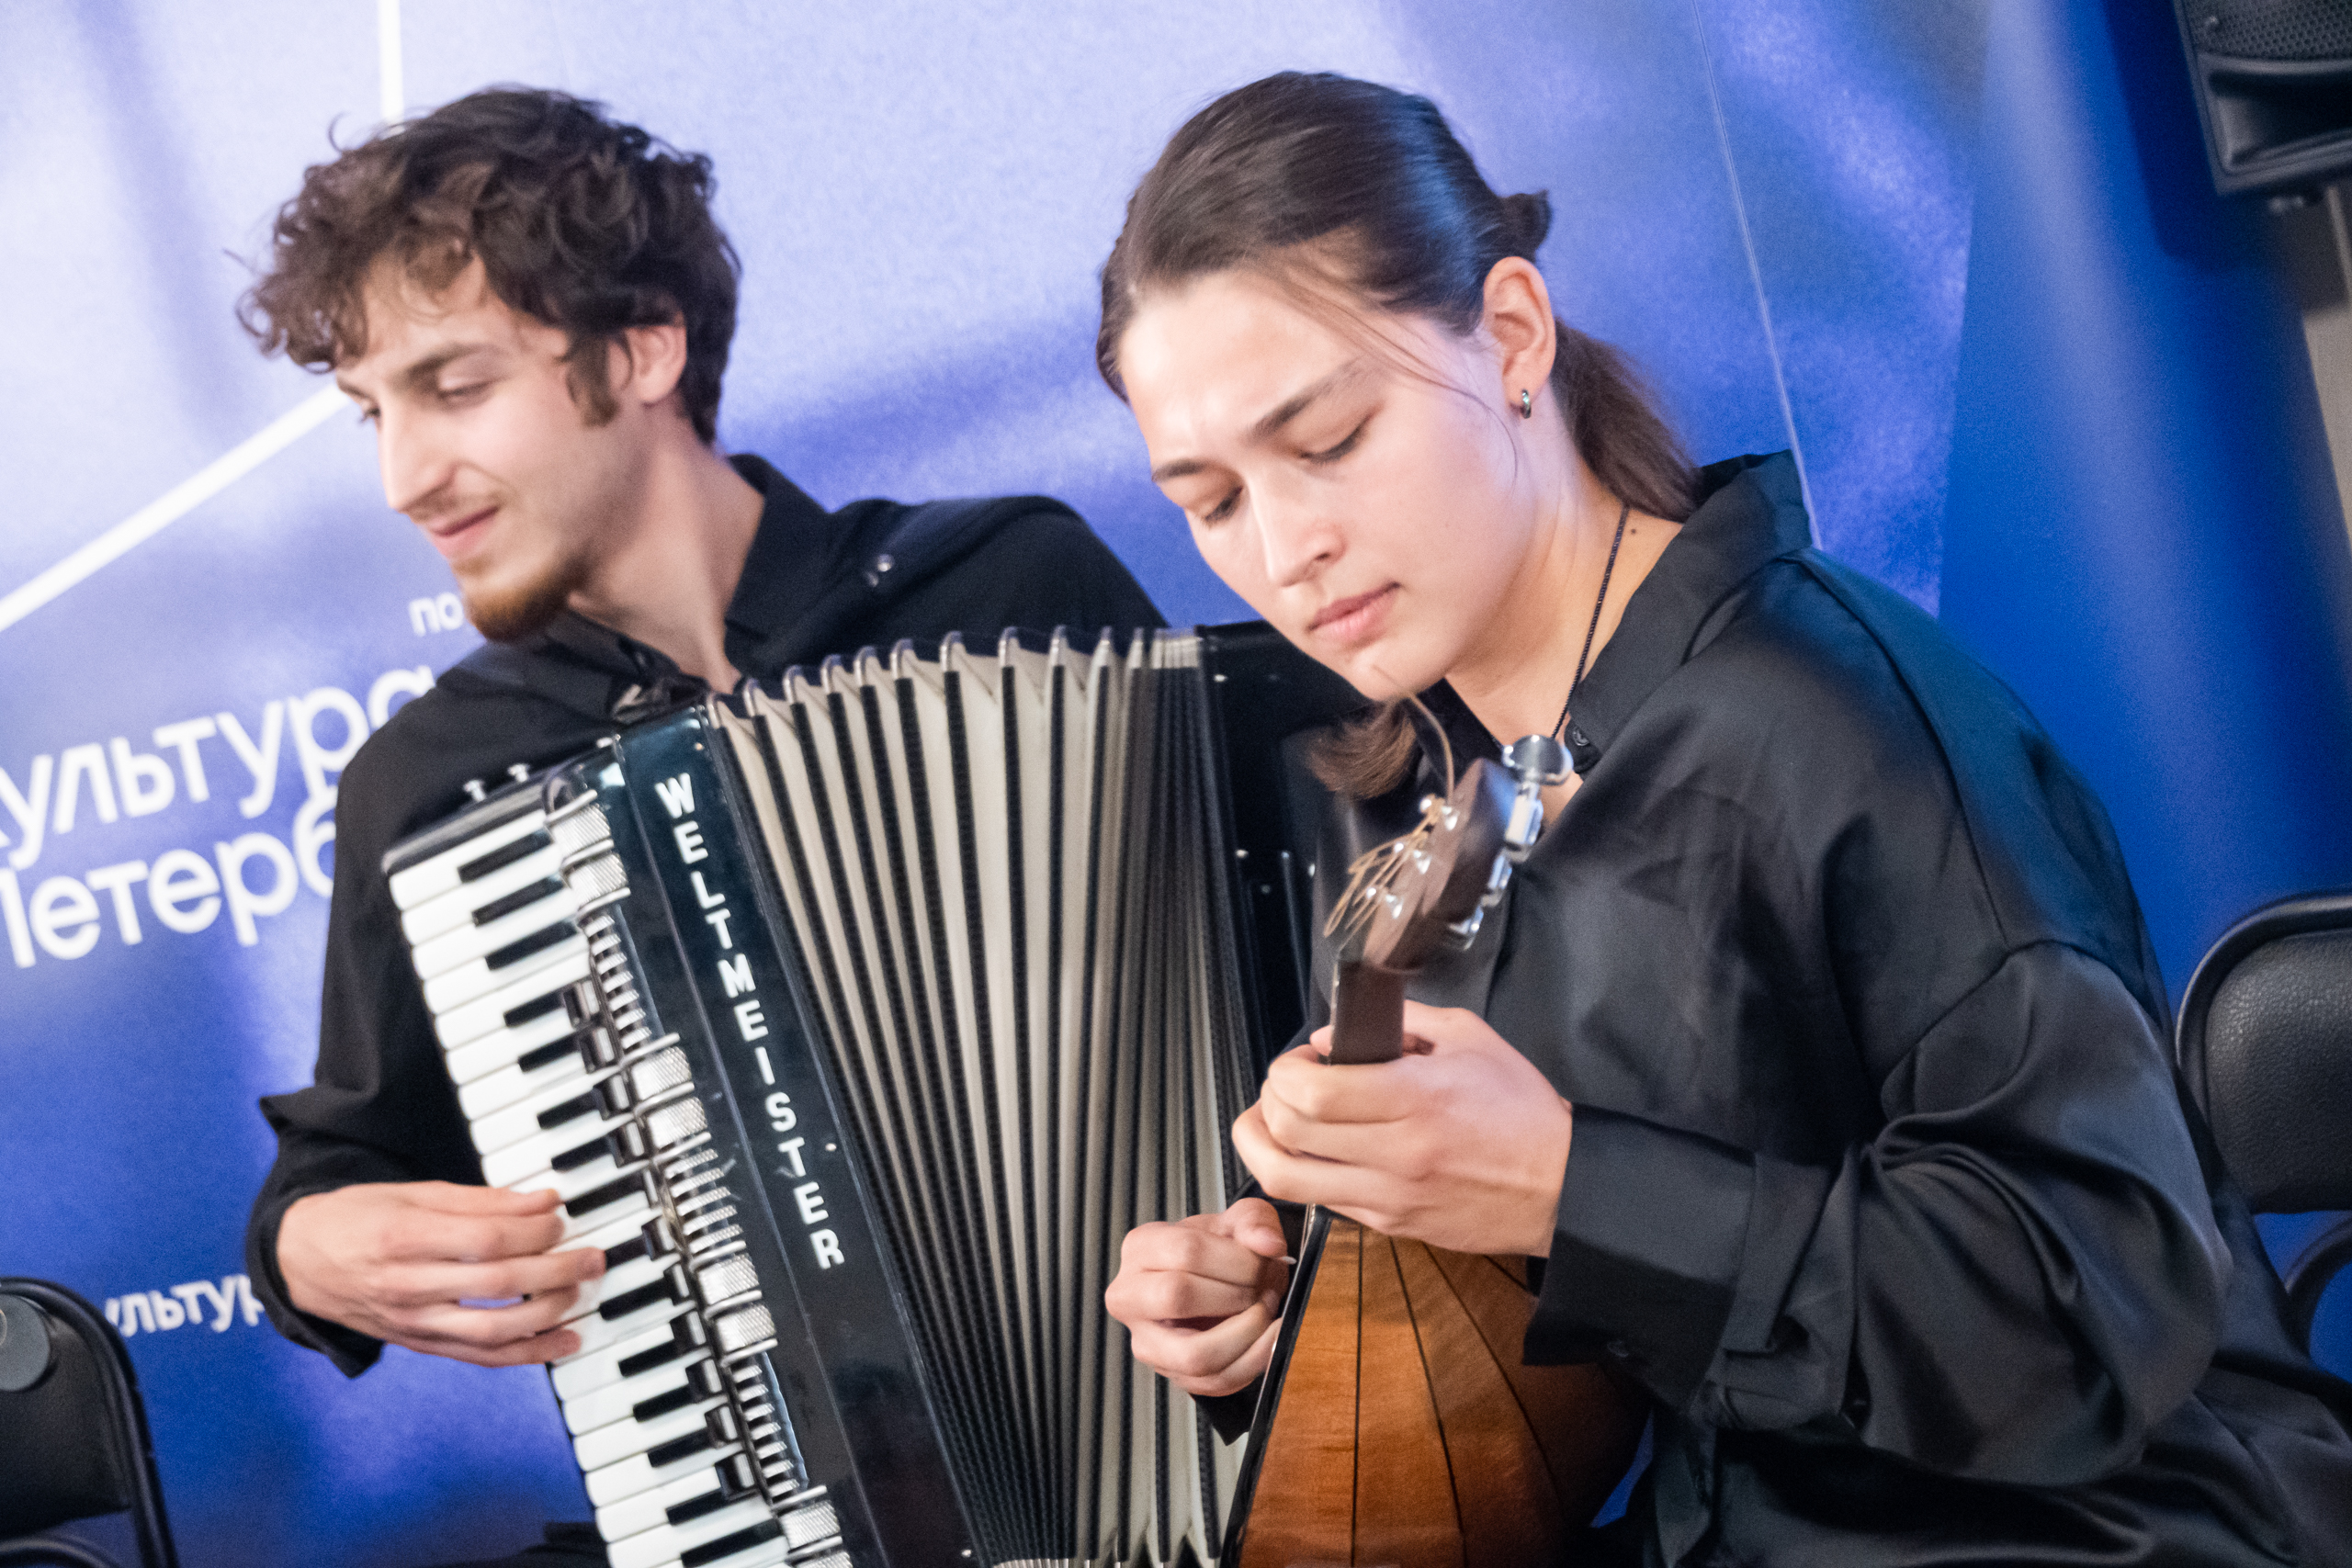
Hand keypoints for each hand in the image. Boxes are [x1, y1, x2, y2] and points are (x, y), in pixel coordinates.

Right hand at [277, 1181, 605, 1365]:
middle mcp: (407, 1287)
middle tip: (592, 1256)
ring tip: (582, 1293)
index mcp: (403, 1238)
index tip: (562, 1218)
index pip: (486, 1239)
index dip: (534, 1230)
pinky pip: (480, 1357)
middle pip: (496, 1284)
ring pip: (492, 1331)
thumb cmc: (359, 1218)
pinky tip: (563, 1341)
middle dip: (556, 1270)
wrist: (299, 1263)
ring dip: (548, 1314)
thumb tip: (542, 1202)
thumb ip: (479, 1200)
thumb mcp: (412, 1194)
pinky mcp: (420, 1345)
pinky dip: (527, 1353)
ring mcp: (413, 1323)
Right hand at [1105, 1198, 1290, 1397]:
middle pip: (1178, 1297)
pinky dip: (1251, 1362)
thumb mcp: (1238, 1222)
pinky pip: (1212, 1382)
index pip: (1185, 1251)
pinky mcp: (1170, 1373)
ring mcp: (1146, 1341)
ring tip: (1265, 1315)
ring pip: (1193, 1354)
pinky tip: (1267, 1339)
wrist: (1217, 1284)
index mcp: (1140, 1248)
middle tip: (1263, 1289)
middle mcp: (1130, 1296)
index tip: (1264, 1262)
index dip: (1236, 1260)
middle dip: (1235, 1296)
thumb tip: (1268, 1244)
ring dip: (1245, 1336)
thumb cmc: (1219, 1253)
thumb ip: (1255, 1221)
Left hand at [1231, 1000, 1571, 1256]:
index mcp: (1415, 1099)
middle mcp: (1396, 1152)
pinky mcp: (1391, 1225)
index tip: (1299, 1061)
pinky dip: (1306, 1173)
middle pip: (1287, 1132)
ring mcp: (1389, 1196)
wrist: (1563, 1188)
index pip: (1312, 1092)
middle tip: (1285, 1086)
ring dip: (1264, 1145)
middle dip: (1268, 1099)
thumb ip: (1402, 1023)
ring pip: (1285, 1180)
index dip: (1286, 1071)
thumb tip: (1334, 1037)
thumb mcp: (1471, 1038)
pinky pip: (1322, 1201)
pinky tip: (1322, 1152)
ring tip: (1277, 1123)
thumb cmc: (1523, 1113)